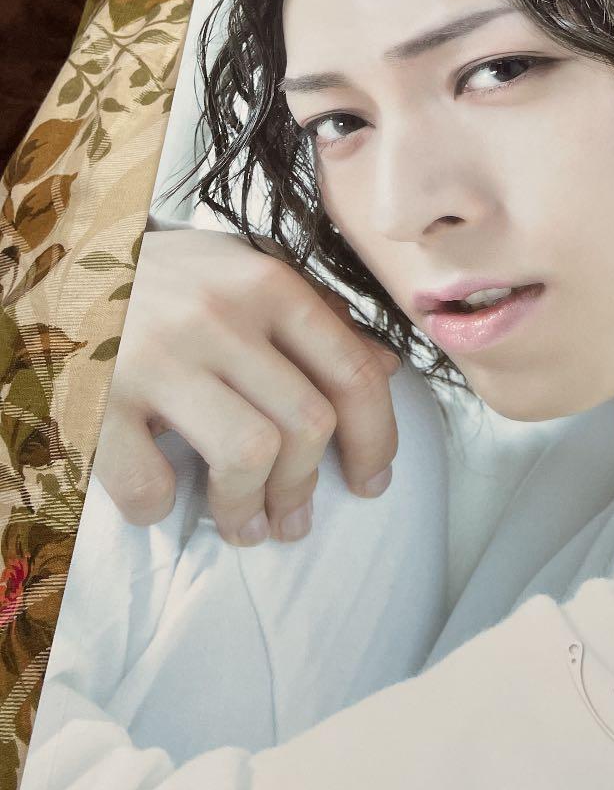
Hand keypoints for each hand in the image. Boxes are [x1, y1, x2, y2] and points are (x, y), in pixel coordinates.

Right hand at [95, 229, 401, 544]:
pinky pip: (149, 481)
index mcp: (268, 285)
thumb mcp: (245, 275)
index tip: (372, 481)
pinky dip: (160, 507)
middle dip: (308, 487)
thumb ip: (315, 319)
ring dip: (249, 510)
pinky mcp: (96, 396)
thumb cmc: (165, 278)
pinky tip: (163, 501)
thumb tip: (385, 369)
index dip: (376, 440)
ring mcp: (156, 354)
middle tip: (295, 519)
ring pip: (248, 455)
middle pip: (307, 424)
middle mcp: (219, 314)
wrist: (53, 261)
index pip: (352, 374)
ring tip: (245, 528)